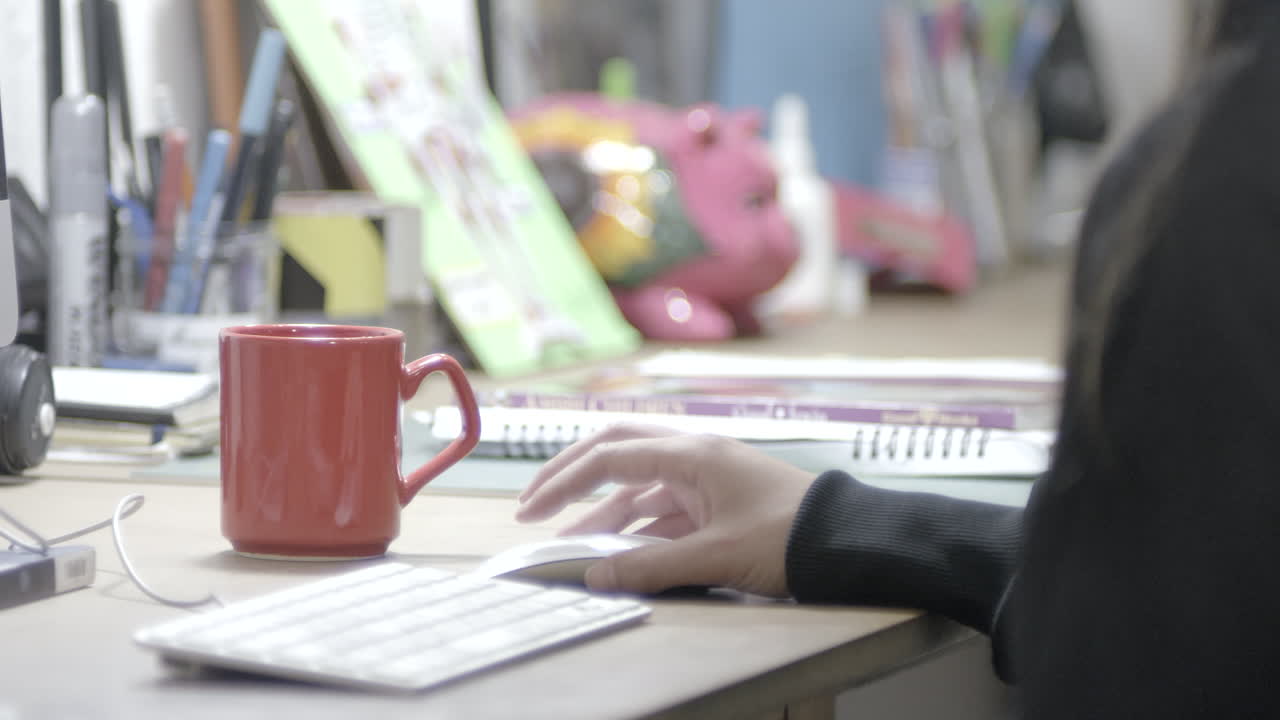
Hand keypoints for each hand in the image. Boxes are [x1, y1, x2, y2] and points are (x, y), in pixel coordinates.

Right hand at [515, 424, 816, 596]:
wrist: (849, 542)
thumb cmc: (790, 537)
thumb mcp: (717, 555)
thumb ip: (652, 566)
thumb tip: (596, 576)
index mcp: (692, 453)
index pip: (609, 457)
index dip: (564, 483)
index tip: (532, 511)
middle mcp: (694, 455)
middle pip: (616, 453)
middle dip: (572, 477)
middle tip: (533, 505)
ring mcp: (705, 477)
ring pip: (638, 486)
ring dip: (601, 510)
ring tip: (568, 543)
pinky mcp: (715, 500)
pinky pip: (661, 508)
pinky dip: (633, 526)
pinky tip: (615, 549)